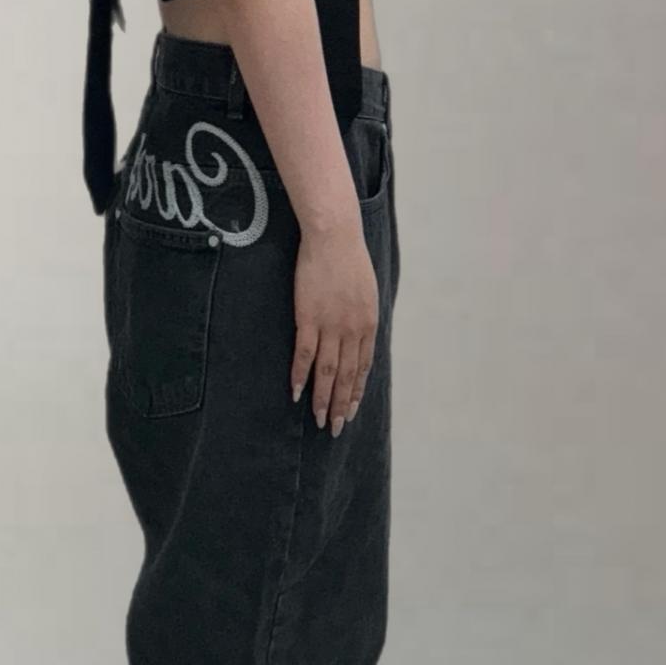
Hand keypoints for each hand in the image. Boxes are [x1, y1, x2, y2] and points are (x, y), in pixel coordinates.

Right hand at [291, 217, 378, 433]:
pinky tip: (297, 392)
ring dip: (322, 398)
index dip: (356, 391)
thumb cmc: (349, 260)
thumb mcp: (367, 291)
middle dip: (341, 404)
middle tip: (334, 427)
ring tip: (318, 419)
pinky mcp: (309, 318)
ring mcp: (331, 325)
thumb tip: (361, 335)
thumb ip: (363, 317)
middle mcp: (353, 330)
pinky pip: (305, 354)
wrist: (334, 237)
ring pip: (327, 372)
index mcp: (369, 324)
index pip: (363, 367)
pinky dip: (301, 376)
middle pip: (346, 376)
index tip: (350, 410)